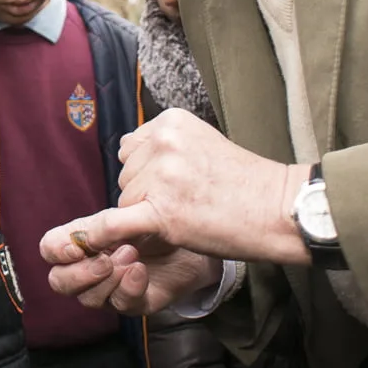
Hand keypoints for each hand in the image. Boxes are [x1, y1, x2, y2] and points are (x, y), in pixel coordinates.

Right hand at [39, 206, 221, 314]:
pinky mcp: (134, 303)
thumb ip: (98, 227)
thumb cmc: (157, 219)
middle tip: (105, 258)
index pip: (50, 251)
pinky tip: (141, 270)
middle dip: (80, 273)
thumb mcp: (126, 215)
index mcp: (82, 243)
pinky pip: (121, 305)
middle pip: (60, 282)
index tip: (77, 245)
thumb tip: (76, 240)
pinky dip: (128, 287)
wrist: (195, 235)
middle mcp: (90, 269)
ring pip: (88, 298)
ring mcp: (110, 289)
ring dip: (108, 278)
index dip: (56, 251)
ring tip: (132, 255)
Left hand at [115, 109, 309, 264]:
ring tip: (188, 214)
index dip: (148, 171)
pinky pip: (116, 223)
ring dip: (146, 214)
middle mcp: (163, 141)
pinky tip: (88, 245)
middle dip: (146, 193)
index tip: (176, 183)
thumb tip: (126, 155)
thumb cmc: (245, 183)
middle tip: (188, 201)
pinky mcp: (162, 210)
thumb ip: (165, 146)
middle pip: (127, 174)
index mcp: (171, 122)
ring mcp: (162, 174)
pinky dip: (100, 236)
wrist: (278, 209)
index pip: (132, 148)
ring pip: (125, 199)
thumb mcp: (202, 143)